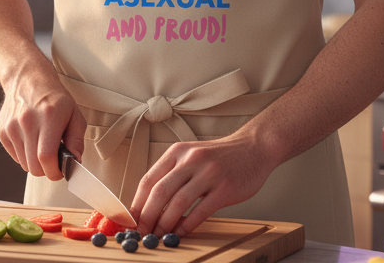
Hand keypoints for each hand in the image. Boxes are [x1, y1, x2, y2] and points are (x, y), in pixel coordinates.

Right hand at [0, 61, 86, 180]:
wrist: (28, 80)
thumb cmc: (54, 97)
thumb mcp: (75, 114)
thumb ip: (76, 140)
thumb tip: (75, 163)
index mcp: (48, 116)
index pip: (46, 157)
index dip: (55, 171)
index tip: (61, 171)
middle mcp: (27, 121)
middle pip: (34, 166)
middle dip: (46, 170)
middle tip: (54, 160)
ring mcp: (12, 127)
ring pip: (24, 164)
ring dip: (35, 162)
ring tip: (42, 145)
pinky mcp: (3, 131)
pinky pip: (15, 157)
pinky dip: (25, 155)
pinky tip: (32, 140)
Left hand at [130, 134, 271, 237]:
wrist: (253, 148)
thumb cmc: (219, 157)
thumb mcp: (191, 156)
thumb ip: (173, 174)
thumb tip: (149, 203)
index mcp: (177, 152)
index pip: (148, 179)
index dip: (136, 203)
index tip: (130, 220)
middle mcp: (190, 159)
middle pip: (159, 192)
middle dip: (147, 217)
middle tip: (141, 232)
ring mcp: (208, 172)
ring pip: (178, 202)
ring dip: (165, 224)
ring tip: (159, 236)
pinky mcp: (224, 188)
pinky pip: (200, 211)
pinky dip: (187, 225)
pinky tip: (181, 233)